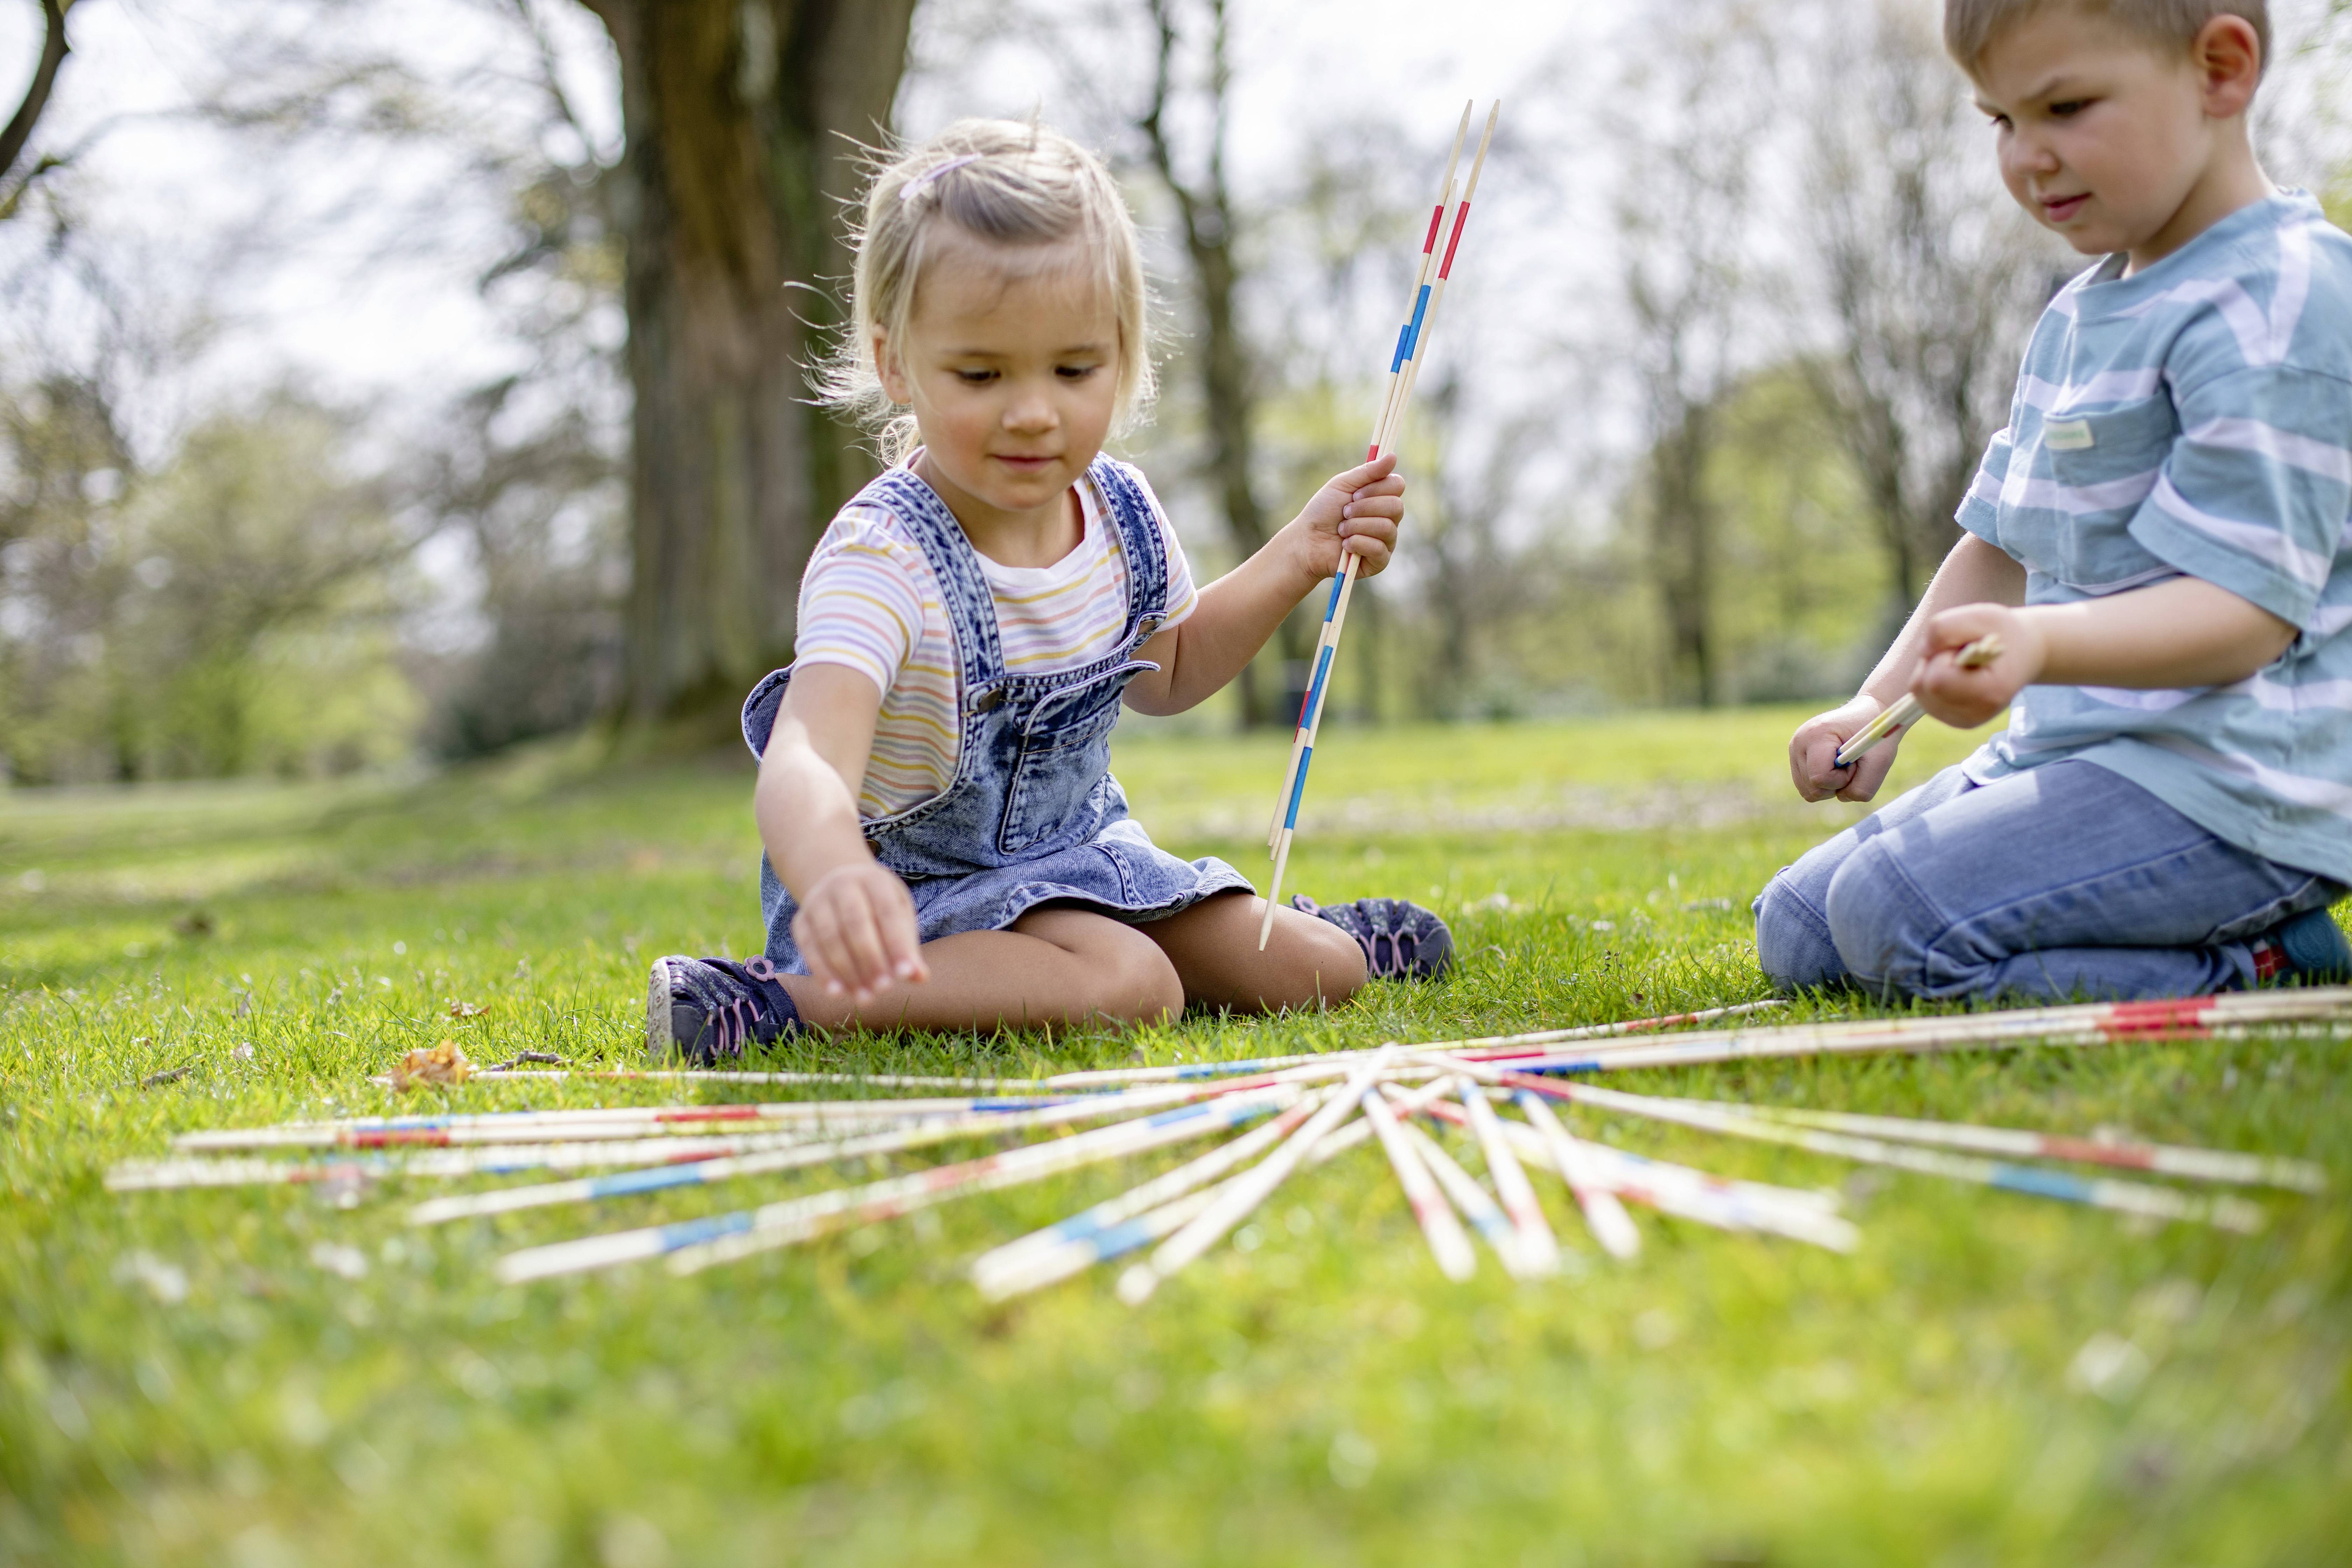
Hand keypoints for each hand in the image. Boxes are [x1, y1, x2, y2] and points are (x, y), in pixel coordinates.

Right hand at [790, 860, 927, 1002]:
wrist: (839, 885)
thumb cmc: (878, 907)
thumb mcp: (899, 916)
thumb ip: (908, 946)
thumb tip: (920, 978)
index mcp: (874, 880)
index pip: (887, 912)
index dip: (897, 944)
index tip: (906, 974)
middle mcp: (842, 885)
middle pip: (855, 923)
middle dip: (871, 959)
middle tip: (884, 989)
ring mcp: (817, 902)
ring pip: (830, 938)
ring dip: (847, 972)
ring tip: (864, 998)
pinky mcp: (800, 921)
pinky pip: (808, 948)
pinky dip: (822, 973)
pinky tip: (837, 993)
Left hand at [1285, 453, 1404, 585]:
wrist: (1307, 540)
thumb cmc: (1323, 511)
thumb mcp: (1342, 485)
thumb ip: (1368, 471)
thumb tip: (1393, 455)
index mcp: (1382, 498)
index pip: (1398, 485)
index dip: (1376, 488)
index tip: (1354, 494)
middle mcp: (1389, 518)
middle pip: (1396, 506)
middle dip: (1364, 508)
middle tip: (1344, 512)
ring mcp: (1387, 541)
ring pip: (1387, 527)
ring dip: (1357, 526)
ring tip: (1341, 530)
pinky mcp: (1380, 561)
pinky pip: (1379, 549)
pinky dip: (1357, 543)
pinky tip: (1345, 545)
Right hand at [1789, 696, 1901, 802]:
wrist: (1869, 713)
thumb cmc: (1875, 734)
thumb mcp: (1881, 761)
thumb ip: (1863, 787)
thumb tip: (1841, 797)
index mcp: (1816, 735)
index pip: (1820, 778)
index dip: (1842, 779)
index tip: (1854, 763)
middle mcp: (1798, 742)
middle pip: (1812, 789)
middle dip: (1837, 784)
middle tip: (1851, 763)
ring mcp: (1794, 749)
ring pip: (1808, 791)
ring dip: (1831, 785)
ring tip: (1844, 764)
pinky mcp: (1796, 756)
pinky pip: (1807, 787)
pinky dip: (1825, 784)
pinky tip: (1835, 766)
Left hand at [1915, 603, 2039, 727]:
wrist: (2023, 653)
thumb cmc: (2003, 632)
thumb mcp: (1982, 616)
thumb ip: (1945, 628)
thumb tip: (1923, 651)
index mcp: (1989, 692)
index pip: (1936, 680)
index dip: (1941, 656)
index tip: (1964, 646)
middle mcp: (1975, 714)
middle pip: (1922, 687)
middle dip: (1933, 662)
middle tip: (1960, 652)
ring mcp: (1963, 720)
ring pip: (1919, 693)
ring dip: (1932, 670)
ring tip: (1959, 662)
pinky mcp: (1954, 720)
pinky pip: (1924, 697)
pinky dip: (1933, 680)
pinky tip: (1956, 673)